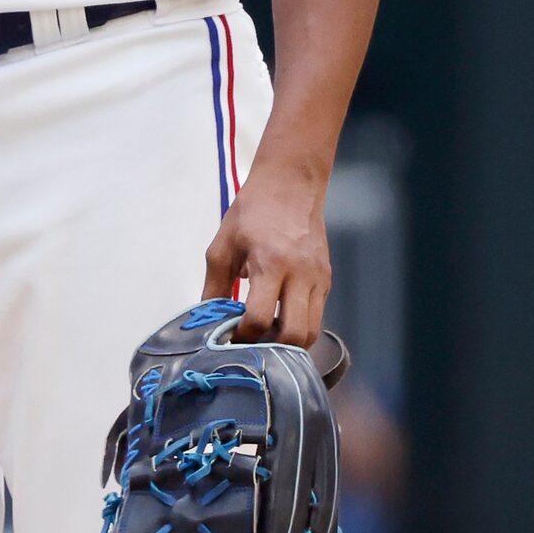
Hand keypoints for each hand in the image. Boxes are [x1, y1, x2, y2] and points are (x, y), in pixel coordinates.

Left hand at [201, 169, 330, 348]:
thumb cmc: (253, 211)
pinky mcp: (327, 278)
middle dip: (271, 349)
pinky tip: (280, 319)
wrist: (291, 183)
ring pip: (312, 331)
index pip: (258, 318)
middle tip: (253, 345)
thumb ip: (215, 284)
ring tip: (267, 337)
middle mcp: (300, 274)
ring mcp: (318, 278)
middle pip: (294, 334)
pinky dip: (300, 325)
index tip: (229, 338)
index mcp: (271, 263)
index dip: (242, 336)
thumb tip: (207, 319)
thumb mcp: (223, 244)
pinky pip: (317, 315)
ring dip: (289, 343)